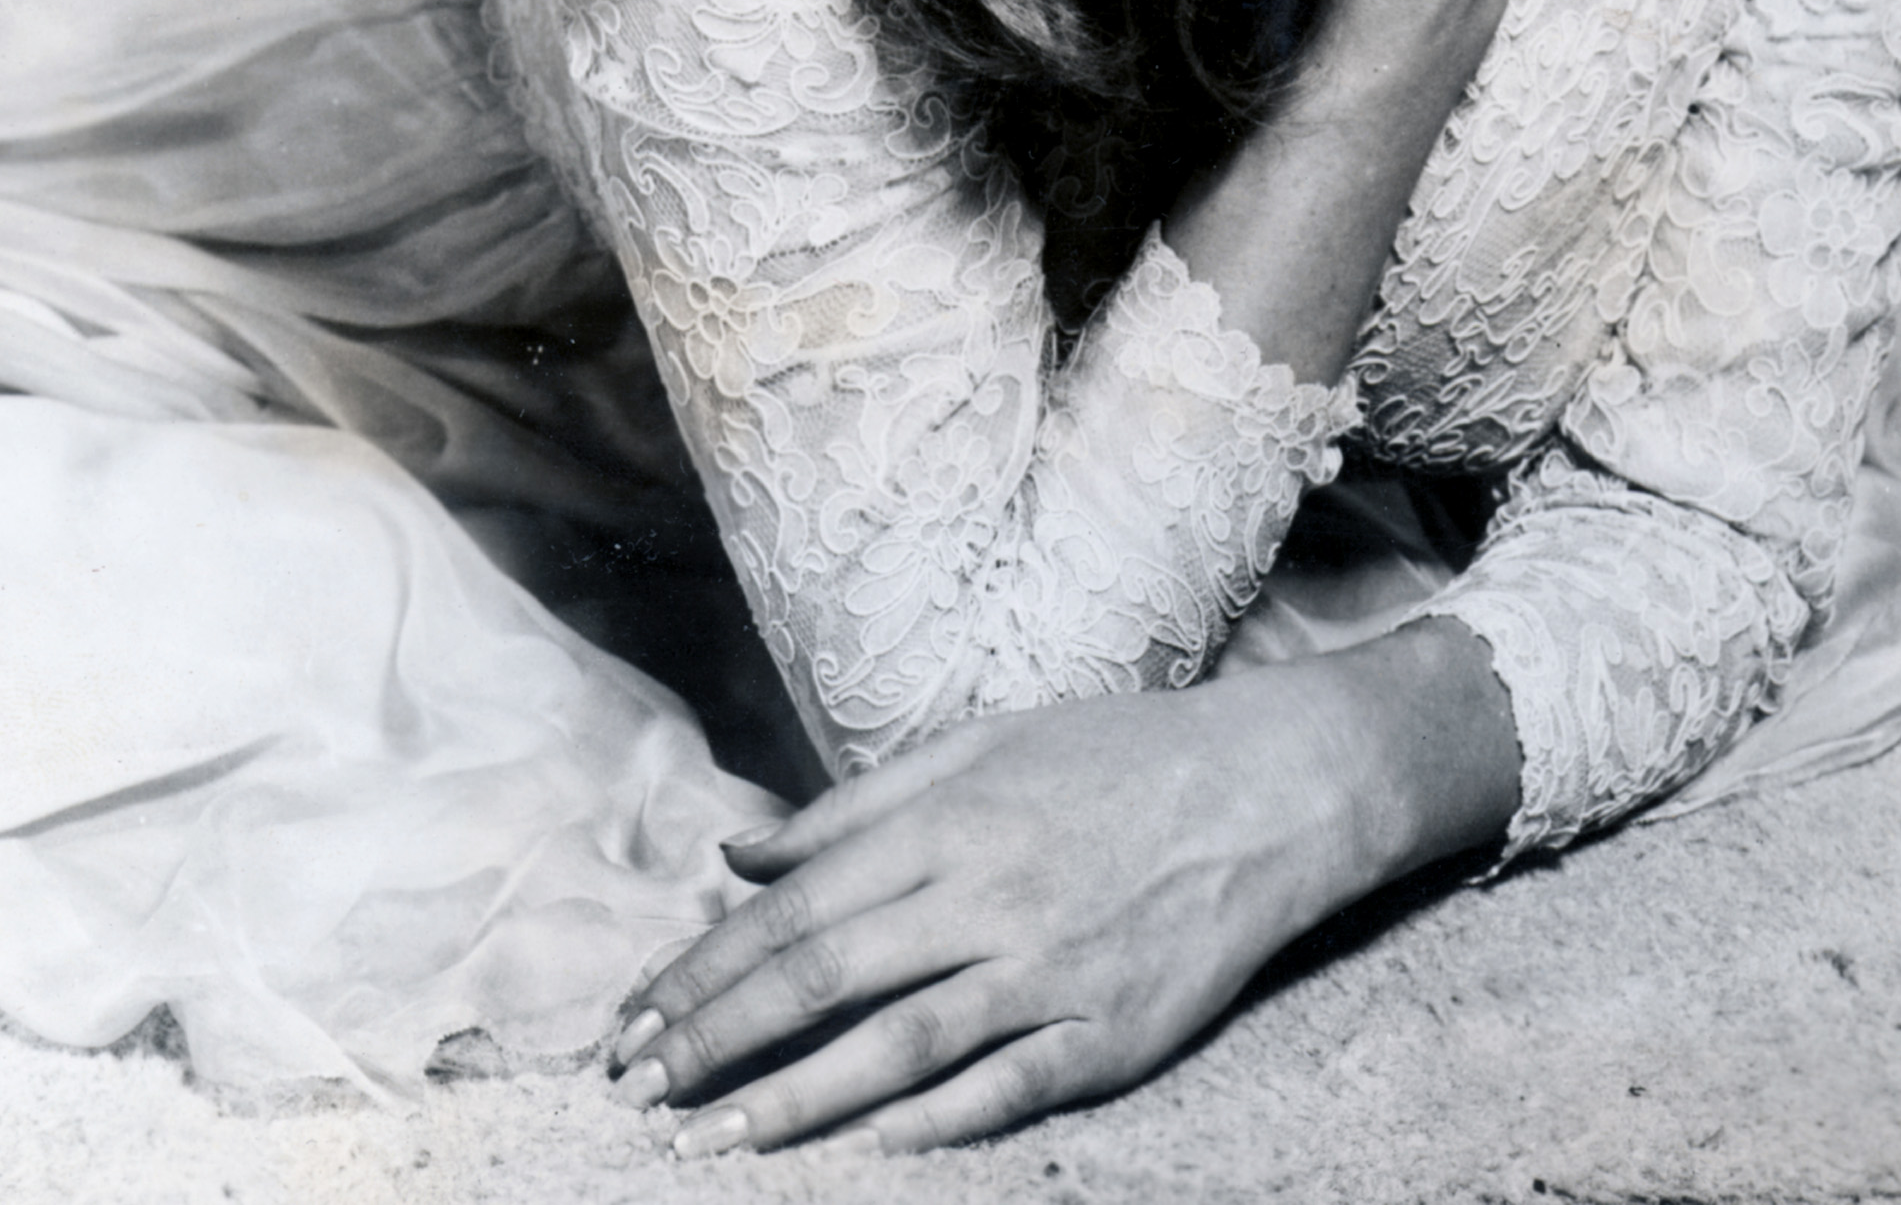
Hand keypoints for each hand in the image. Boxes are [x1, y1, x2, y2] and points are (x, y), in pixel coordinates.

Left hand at [606, 673, 1363, 1156]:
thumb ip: (855, 806)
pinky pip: (1001, 1091)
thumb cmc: (1112, 759)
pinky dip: (925, 1126)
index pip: (793, 907)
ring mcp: (1050, 970)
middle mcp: (987, 894)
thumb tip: (740, 851)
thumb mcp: (981, 745)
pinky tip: (854, 1155)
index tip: (634, 1019)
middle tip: (637, 1093)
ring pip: (897, 1047)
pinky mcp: (1110, 1034)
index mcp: (947, 820)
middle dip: (717, 1038)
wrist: (1266, 790)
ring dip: (793, 1102)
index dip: (703, 968)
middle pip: (825, 978)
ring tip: (709, 1142)